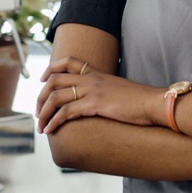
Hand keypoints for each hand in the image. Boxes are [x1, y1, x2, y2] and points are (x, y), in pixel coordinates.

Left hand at [35, 57, 158, 134]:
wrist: (154, 103)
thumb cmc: (140, 101)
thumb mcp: (119, 90)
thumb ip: (105, 91)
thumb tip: (99, 102)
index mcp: (97, 73)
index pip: (67, 61)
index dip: (51, 68)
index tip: (42, 80)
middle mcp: (91, 78)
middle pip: (54, 80)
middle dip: (40, 97)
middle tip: (37, 112)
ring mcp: (92, 90)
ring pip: (56, 97)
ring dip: (43, 113)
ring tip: (41, 126)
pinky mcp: (95, 104)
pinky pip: (66, 112)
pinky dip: (54, 122)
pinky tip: (50, 130)